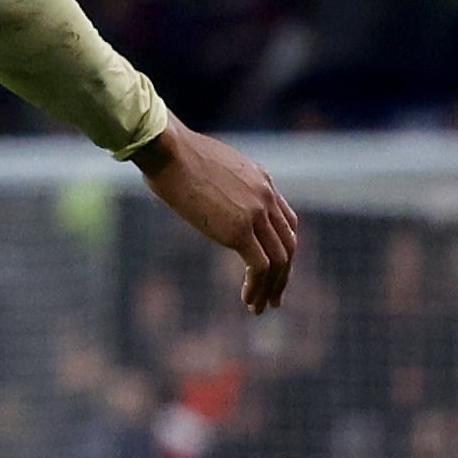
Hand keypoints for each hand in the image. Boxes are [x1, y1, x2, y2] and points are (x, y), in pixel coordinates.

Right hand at [131, 122, 300, 312]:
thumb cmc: (174, 154)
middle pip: (289, 244)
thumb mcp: (209, 166)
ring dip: (272, 287)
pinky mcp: (239, 229)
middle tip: (275, 298)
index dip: (284, 249)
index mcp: (262, 180)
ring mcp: (255, 214)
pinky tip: (248, 300)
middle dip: (284, 275)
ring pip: (280, 260)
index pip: (287, 222)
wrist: (168, 150)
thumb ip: (221, 183)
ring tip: (260, 307)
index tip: (275, 270)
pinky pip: (260, 266)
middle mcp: (266, 197)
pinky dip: (258, 287)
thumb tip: (204, 193)